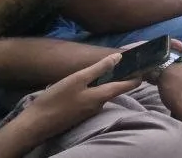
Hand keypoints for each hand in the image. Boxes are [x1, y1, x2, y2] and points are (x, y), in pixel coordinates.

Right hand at [15, 54, 142, 145]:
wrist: (36, 124)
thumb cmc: (56, 99)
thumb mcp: (77, 79)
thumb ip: (98, 69)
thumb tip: (118, 57)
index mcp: (102, 96)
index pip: (128, 85)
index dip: (138, 76)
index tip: (145, 65)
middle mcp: (100, 105)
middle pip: (114, 89)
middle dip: (118, 77)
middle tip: (120, 62)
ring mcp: (90, 111)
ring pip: (101, 94)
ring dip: (102, 83)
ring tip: (99, 69)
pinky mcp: (80, 114)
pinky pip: (91, 99)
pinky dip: (92, 91)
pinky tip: (83, 84)